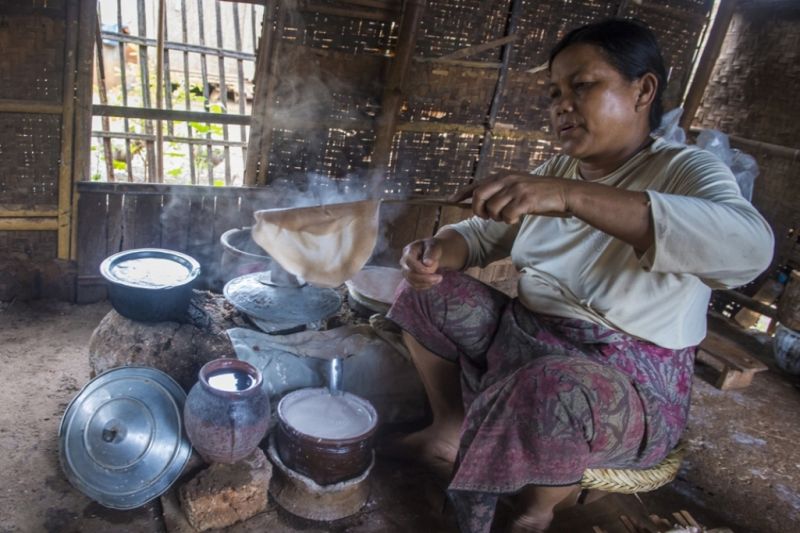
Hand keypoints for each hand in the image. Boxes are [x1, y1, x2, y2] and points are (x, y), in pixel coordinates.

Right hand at [399, 238, 443, 289]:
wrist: (431, 253)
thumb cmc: (432, 248)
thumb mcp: (434, 247)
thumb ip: (431, 253)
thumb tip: (427, 263)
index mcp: (408, 250)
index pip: (408, 260)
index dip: (419, 267)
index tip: (433, 270)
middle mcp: (404, 262)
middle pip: (409, 273)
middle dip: (425, 278)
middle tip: (440, 277)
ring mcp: (405, 271)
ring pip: (412, 281)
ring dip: (427, 282)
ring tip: (439, 278)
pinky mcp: (409, 278)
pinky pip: (415, 285)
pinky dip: (426, 285)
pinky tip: (434, 281)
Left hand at [450, 172, 572, 223]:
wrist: (562, 192)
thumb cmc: (538, 193)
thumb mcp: (517, 187)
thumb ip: (500, 192)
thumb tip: (480, 205)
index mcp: (503, 175)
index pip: (477, 184)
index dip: (462, 193)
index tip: (451, 199)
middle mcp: (507, 179)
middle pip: (479, 196)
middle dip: (478, 210)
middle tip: (485, 217)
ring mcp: (516, 188)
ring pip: (492, 209)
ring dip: (496, 218)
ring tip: (506, 217)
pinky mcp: (525, 199)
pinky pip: (507, 215)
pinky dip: (509, 221)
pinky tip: (516, 219)